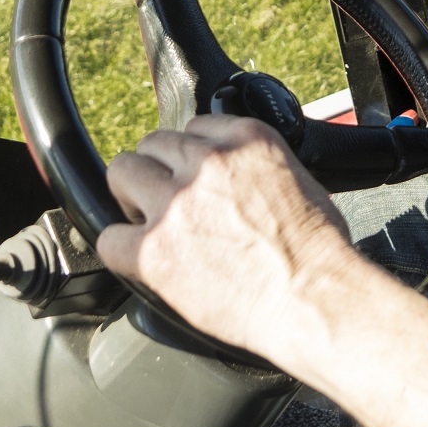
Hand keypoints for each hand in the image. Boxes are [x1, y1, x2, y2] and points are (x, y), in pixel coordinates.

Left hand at [94, 115, 363, 361]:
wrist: (313, 300)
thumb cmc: (318, 251)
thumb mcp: (299, 179)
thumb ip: (254, 166)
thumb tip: (235, 177)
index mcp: (247, 140)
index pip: (195, 126)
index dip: (190, 156)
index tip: (191, 175)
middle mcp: (208, 162)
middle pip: (153, 144)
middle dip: (157, 171)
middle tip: (164, 200)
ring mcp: (176, 204)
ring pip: (122, 173)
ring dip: (131, 196)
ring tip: (146, 222)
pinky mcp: (154, 250)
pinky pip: (109, 238)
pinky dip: (118, 248)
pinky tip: (137, 259)